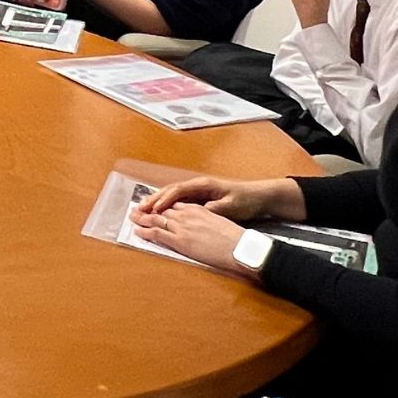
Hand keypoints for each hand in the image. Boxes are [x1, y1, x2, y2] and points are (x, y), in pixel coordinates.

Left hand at [129, 200, 252, 274]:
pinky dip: (145, 231)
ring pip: (156, 219)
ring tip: (132, 217)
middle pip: (162, 209)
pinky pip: (158, 234)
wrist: (238, 246)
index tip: (154, 205)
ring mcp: (182, 227)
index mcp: (197, 209)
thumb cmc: (234, 238)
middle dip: (148, 209)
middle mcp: (187, 215)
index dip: (163, 205)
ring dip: (142, 218)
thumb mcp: (219, 222)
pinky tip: (137, 231)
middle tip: (137, 209)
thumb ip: (207, 220)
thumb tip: (204, 226)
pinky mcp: (180, 240)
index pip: (175, 204)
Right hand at [139, 173, 305, 223]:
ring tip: (141, 209)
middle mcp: (197, 186)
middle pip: (170, 190)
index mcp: (203, 185)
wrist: (259, 196)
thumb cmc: (246, 200)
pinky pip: (177, 201)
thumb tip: (201, 210)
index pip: (179, 190)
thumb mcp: (232, 205)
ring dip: (156, 201)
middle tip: (138, 208)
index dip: (165, 199)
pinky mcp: (199, 198)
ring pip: (171, 195)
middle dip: (153, 199)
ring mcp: (197, 191)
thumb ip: (216, 208)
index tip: (155, 209)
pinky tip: (157, 212)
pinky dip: (165, 205)